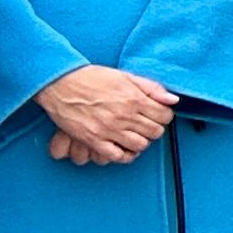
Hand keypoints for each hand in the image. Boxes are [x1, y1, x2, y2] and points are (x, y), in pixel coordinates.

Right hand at [39, 64, 173, 163]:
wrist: (60, 83)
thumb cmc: (91, 78)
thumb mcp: (125, 76)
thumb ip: (152, 88)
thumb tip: (173, 100)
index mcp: (134, 99)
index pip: (164, 116)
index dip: (163, 115)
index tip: (156, 114)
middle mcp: (124, 116)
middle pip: (155, 132)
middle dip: (154, 128)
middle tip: (145, 124)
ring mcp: (109, 129)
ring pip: (140, 145)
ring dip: (141, 141)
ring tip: (134, 134)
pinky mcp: (93, 139)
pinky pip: (117, 156)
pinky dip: (124, 155)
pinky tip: (122, 147)